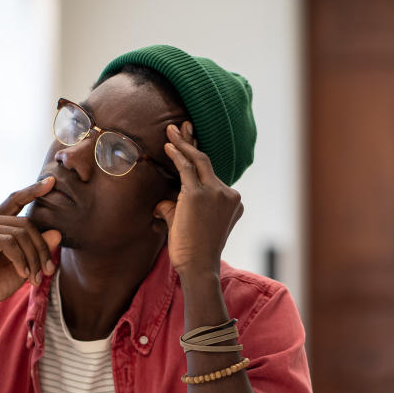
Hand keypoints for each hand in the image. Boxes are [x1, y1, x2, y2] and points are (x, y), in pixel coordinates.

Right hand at [0, 178, 61, 314]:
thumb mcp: (24, 265)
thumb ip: (38, 249)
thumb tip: (57, 233)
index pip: (16, 199)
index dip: (33, 190)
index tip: (51, 181)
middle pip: (26, 223)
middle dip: (42, 249)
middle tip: (47, 271)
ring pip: (20, 233)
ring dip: (33, 258)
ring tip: (35, 279)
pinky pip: (9, 242)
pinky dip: (21, 259)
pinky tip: (23, 274)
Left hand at [154, 121, 243, 279]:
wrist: (198, 267)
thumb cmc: (193, 252)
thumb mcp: (188, 225)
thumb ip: (177, 209)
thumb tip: (162, 202)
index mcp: (231, 201)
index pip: (212, 173)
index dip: (199, 156)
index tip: (190, 142)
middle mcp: (228, 193)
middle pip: (207, 161)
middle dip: (192, 142)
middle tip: (182, 125)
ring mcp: (216, 193)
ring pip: (198, 161)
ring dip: (183, 144)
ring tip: (170, 130)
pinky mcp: (200, 195)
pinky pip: (187, 169)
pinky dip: (177, 156)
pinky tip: (168, 146)